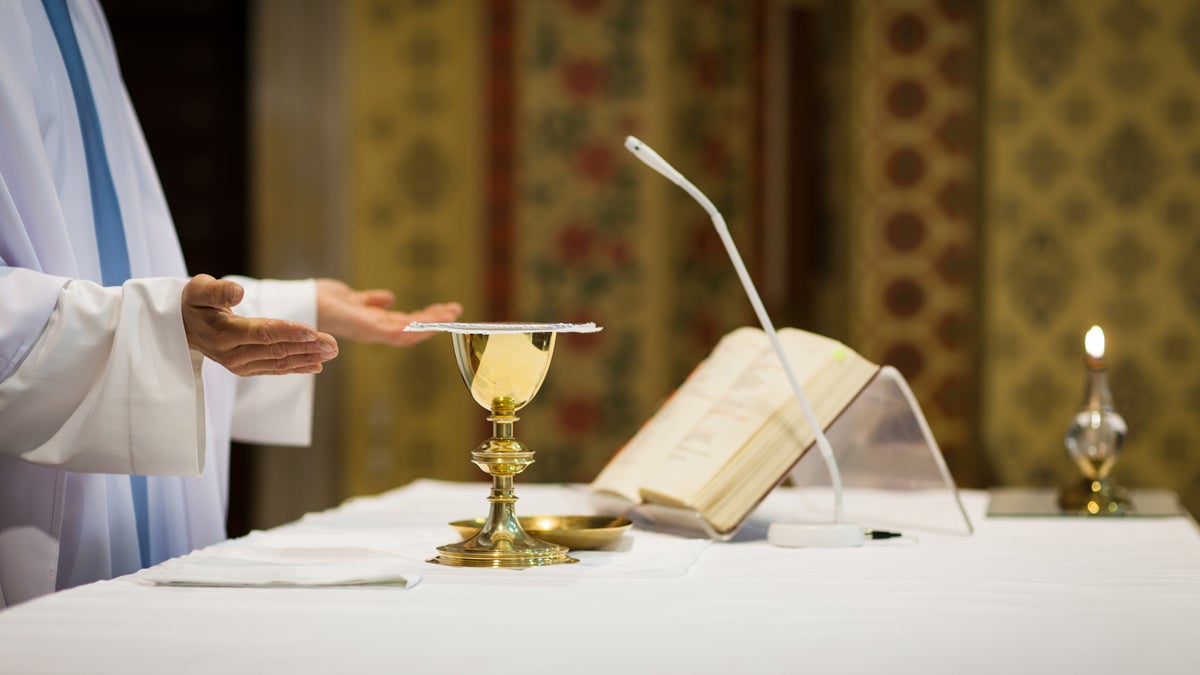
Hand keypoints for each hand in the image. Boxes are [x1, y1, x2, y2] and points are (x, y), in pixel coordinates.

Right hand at [182, 274, 337, 374]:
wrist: (184, 327)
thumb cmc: (195, 302)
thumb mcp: (198, 289)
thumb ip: (218, 290)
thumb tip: (238, 292)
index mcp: (223, 333)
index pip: (262, 333)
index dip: (289, 332)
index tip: (313, 332)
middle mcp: (233, 354)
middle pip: (276, 350)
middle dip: (307, 347)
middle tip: (333, 343)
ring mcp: (240, 365)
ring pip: (279, 362)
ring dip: (308, 358)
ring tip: (332, 352)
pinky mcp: (247, 369)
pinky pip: (275, 369)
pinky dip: (297, 367)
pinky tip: (317, 365)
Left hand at [315, 278, 461, 345]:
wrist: (301, 302)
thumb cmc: (317, 300)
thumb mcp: (349, 297)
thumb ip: (369, 300)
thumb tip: (389, 298)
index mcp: (370, 322)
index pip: (403, 322)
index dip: (424, 318)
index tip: (443, 309)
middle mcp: (373, 330)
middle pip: (410, 328)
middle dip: (434, 321)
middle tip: (456, 311)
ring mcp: (372, 331)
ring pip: (409, 331)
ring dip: (431, 323)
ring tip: (452, 313)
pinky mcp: (368, 330)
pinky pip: (398, 332)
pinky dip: (417, 327)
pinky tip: (432, 320)